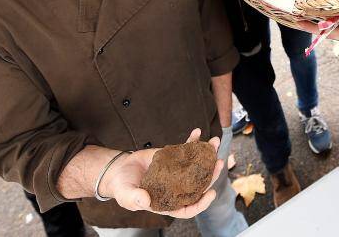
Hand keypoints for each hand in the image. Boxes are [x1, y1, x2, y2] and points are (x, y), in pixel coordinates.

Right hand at [99, 128, 222, 218]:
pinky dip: (192, 141)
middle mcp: (176, 188)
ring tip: (214, 142)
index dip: (201, 203)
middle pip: (198, 184)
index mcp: (168, 202)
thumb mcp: (126, 196)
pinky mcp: (173, 158)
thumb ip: (135, 199)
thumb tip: (145, 201)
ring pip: (196, 165)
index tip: (211, 193)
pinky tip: (197, 132)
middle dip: (210, 173)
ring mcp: (177, 172)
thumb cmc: (123, 187)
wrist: (119, 169)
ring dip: (207, 154)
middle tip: (218, 162)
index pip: (189, 207)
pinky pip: (186, 151)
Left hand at [297, 2, 338, 46]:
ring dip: (316, 16)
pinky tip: (317, 4)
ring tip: (300, 6)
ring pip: (329, 24)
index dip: (314, 26)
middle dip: (310, 21)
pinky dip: (326, 13)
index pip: (329, 32)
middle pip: (325, 29)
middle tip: (293, 10)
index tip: (299, 19)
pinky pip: (335, 19)